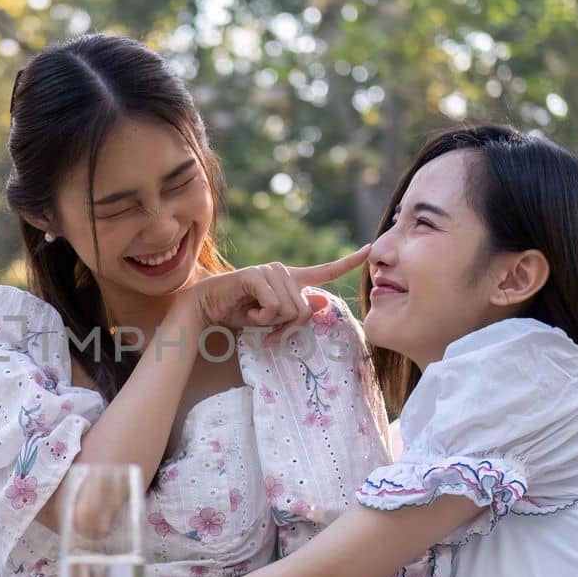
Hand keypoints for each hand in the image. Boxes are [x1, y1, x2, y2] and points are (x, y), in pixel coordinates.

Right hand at [180, 245, 369, 335]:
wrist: (207, 307)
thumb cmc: (238, 311)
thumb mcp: (272, 318)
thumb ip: (297, 310)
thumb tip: (323, 300)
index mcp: (291, 279)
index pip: (325, 271)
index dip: (348, 263)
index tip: (370, 250)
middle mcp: (283, 271)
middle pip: (305, 309)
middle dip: (285, 325)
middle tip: (263, 323)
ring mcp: (270, 271)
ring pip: (290, 310)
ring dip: (269, 322)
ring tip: (251, 313)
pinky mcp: (257, 276)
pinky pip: (274, 307)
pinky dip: (260, 317)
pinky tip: (246, 309)